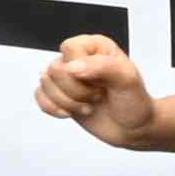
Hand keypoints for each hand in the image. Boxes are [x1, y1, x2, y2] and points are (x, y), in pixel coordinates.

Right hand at [31, 30, 172, 143]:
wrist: (135, 129)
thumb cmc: (135, 101)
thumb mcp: (128, 80)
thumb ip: (102, 67)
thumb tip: (71, 68)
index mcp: (94, 46)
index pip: (69, 48)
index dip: (80, 70)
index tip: (102, 84)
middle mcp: (78, 58)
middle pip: (55, 69)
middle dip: (76, 91)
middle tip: (97, 97)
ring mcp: (67, 78)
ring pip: (45, 84)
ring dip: (67, 103)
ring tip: (89, 107)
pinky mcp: (60, 96)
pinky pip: (39, 96)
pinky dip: (53, 108)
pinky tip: (70, 113)